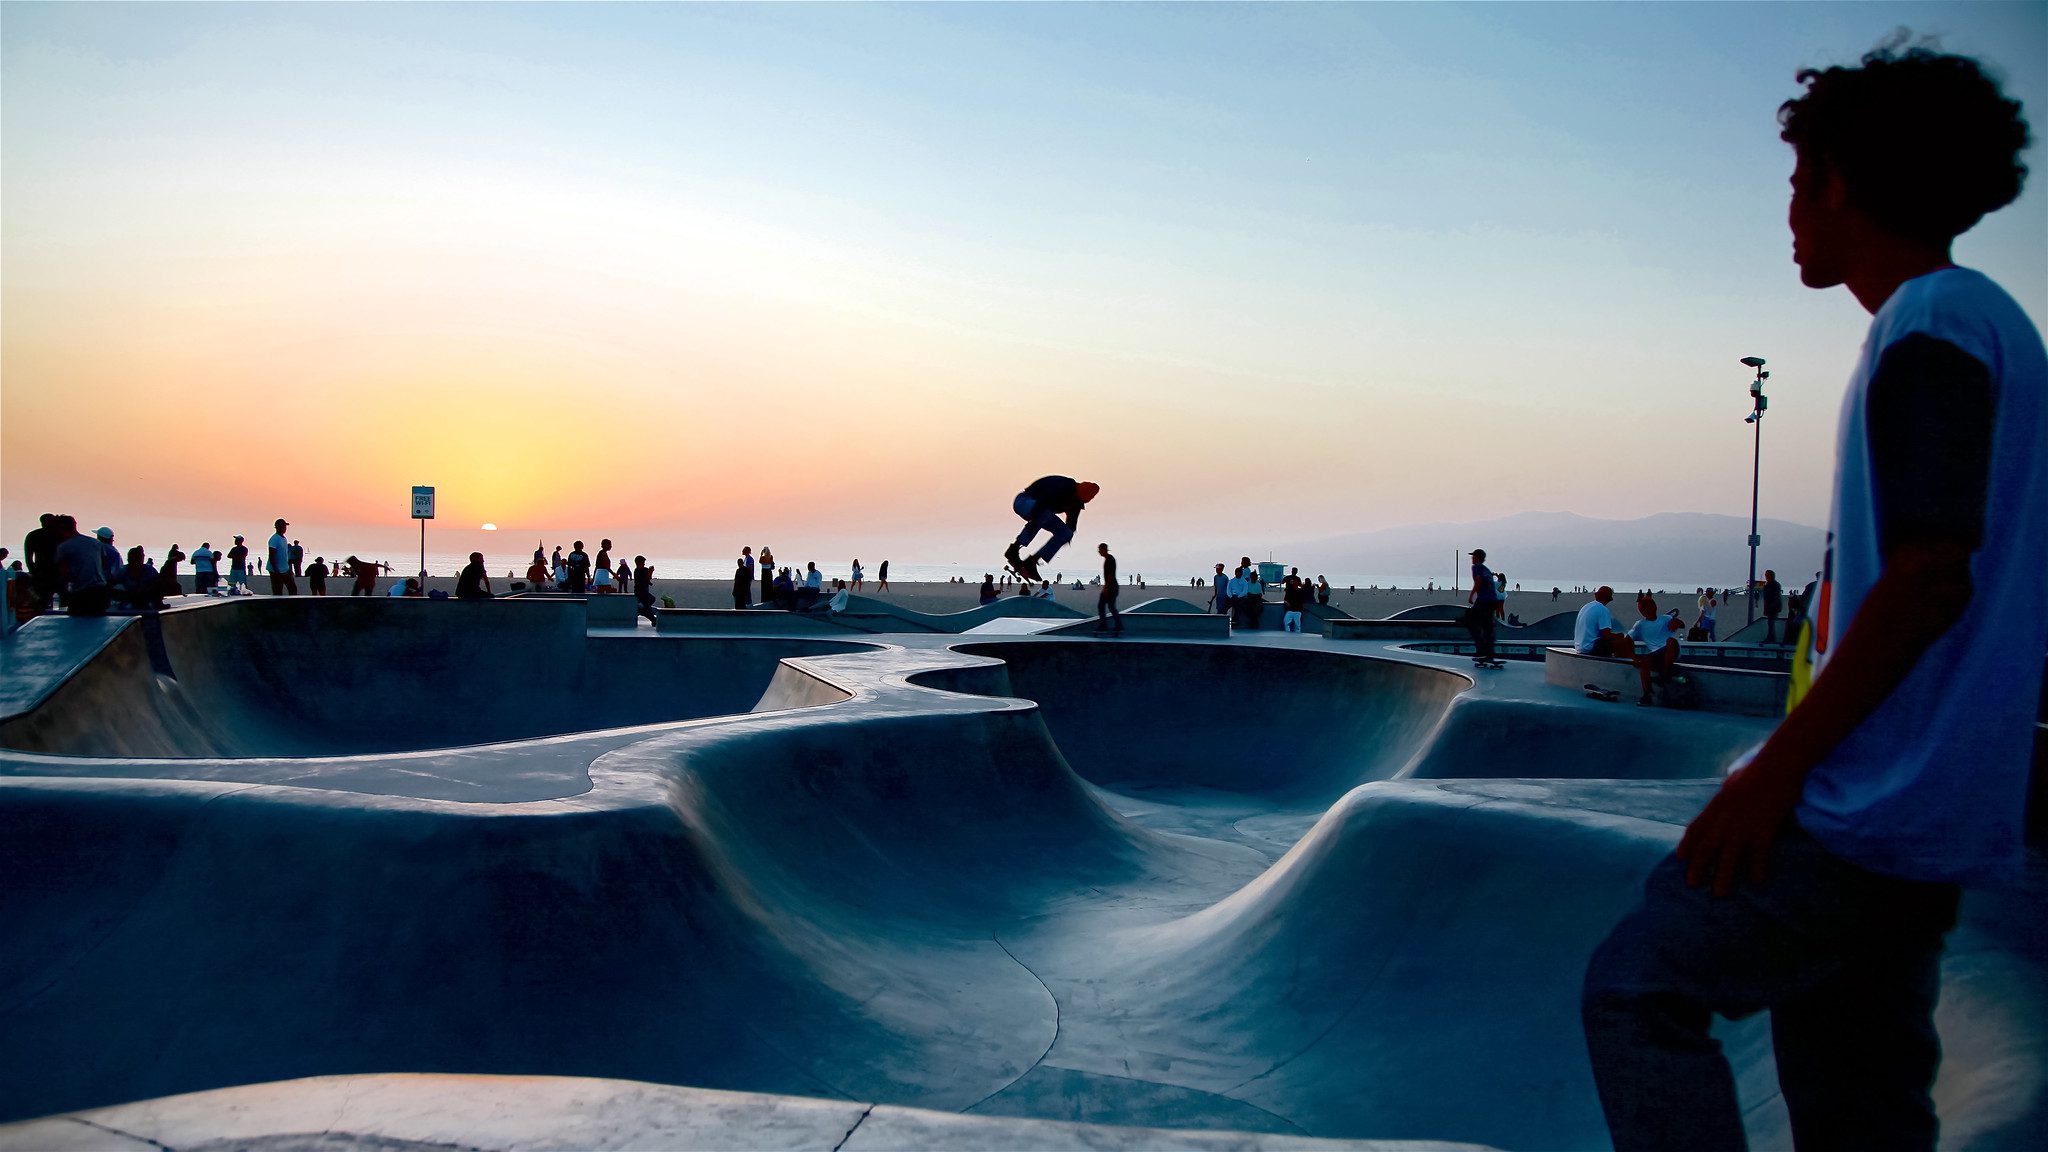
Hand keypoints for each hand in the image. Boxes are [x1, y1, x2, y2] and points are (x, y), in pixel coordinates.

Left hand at [1676, 753, 1808, 896]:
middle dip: (1698, 866)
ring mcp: (1744, 823)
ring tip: (1719, 894)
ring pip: (1729, 854)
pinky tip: (1755, 882)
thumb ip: (1725, 796)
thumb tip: (1722, 803)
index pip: (1696, 827)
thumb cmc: (1757, 770)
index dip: (1687, 844)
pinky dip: (1755, 868)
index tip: (1680, 858)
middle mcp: (1726, 816)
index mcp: (1717, 804)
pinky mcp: (1764, 827)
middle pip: (1707, 845)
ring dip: (1723, 875)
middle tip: (1691, 884)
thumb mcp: (1732, 782)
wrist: (1779, 763)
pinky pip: (1758, 853)